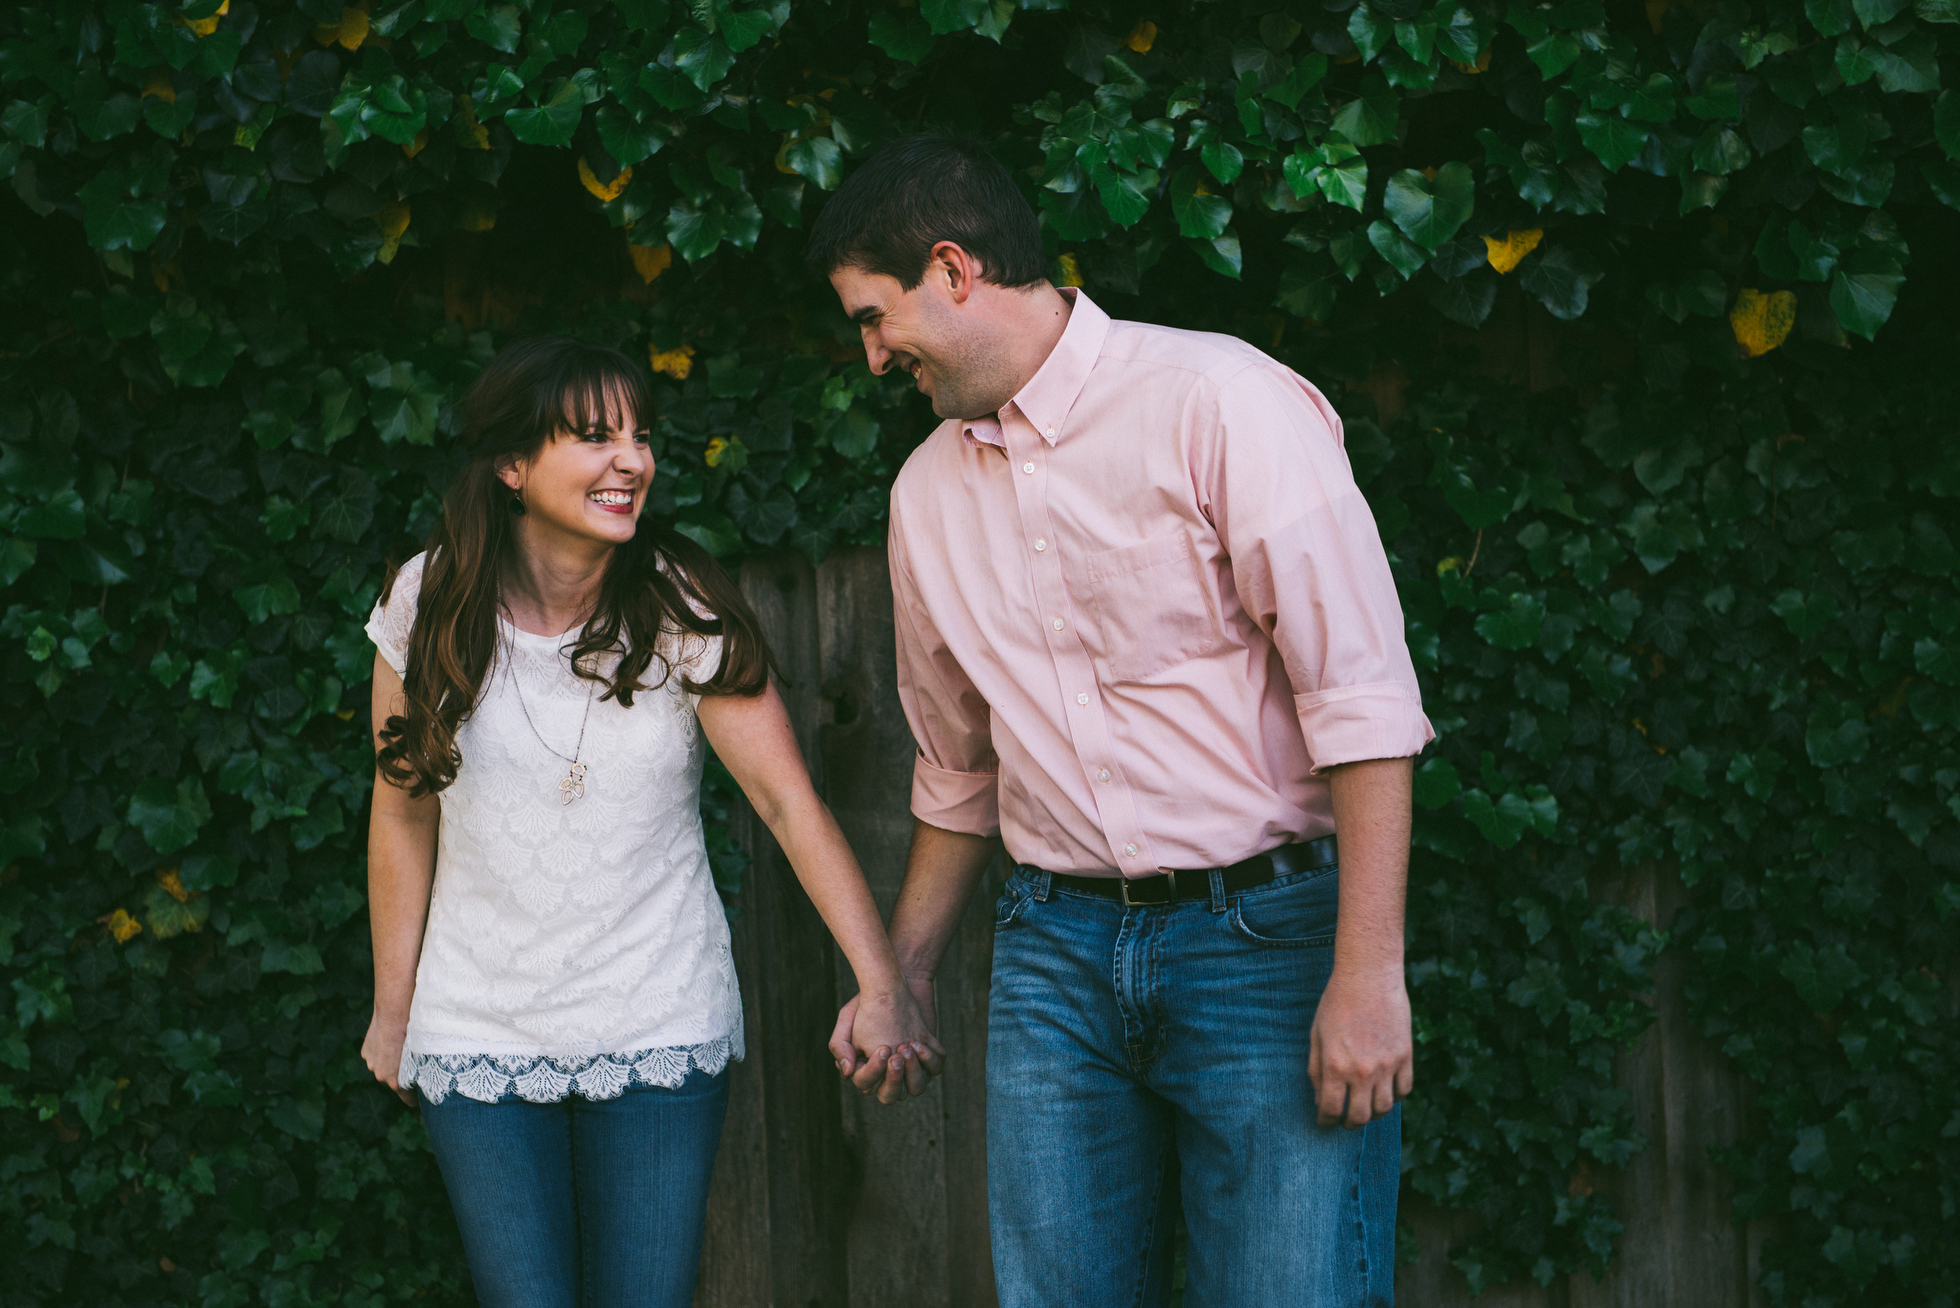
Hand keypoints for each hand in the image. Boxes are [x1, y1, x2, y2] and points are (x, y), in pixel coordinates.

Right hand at [361, 1010, 416, 1106]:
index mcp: (396, 1081)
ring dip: (391, 1062)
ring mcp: (371, 1064)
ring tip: (401, 1048)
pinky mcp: (365, 1052)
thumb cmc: (413, 1035)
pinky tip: (391, 1041)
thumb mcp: (421, 1057)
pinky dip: (382, 1052)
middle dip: (404, 1075)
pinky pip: (376, 1056)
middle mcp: (381, 1076)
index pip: (407, 1099)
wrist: (394, 1015)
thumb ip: (419, 1071)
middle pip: (395, 1081)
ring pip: (384, 1068)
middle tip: (414, 1062)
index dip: (416, 1098)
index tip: (423, 1097)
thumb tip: (426, 1078)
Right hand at [828, 974, 943, 1105]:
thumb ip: (839, 1046)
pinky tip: (922, 1043)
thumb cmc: (868, 1003)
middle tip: (898, 1055)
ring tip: (910, 1046)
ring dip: (914, 1072)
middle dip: (895, 1079)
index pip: (868, 1084)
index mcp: (867, 1069)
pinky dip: (930, 1060)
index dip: (874, 1071)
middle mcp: (889, 1074)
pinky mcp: (929, 1056)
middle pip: (891, 1096)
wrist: (894, 986)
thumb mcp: (847, 1019)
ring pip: (916, 1088)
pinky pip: (935, 1069)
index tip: (882, 1048)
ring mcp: (911, 1067)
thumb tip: (847, 1073)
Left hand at [1308, 963, 1412, 1127]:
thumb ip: (1316, 1070)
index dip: (1326, 1121)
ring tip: (1365, 1107)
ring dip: (1373, 1113)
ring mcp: (1387, 1065)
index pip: (1331, 1110)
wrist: (1369, 976)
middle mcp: (1362, 1071)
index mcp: (1335, 1066)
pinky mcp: (1405, 1056)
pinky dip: (1394, 1097)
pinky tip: (1384, 1091)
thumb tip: (1320, 1100)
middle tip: (1345, 1121)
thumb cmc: (1336, 1002)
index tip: (1325, 1121)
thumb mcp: (1316, 1034)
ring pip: (1384, 1108)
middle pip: (1360, 1117)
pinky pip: (1403, 1090)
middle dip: (1349, 1124)